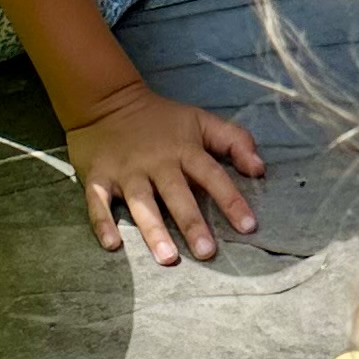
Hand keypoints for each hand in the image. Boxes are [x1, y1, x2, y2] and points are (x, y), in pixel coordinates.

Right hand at [63, 84, 264, 266]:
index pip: (212, 176)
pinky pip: (98, 202)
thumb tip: (260, 169)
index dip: (231, 200)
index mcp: (184, 149)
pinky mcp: (98, 177)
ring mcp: (126, 171)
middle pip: (177, 195)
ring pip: (141, 203)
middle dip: (192, 223)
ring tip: (167, 258)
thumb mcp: (201, 120)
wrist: (107, 101)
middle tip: (206, 253)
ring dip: (153, 230)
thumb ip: (234, 141)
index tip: (248, 227)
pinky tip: (113, 245)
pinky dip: (102, 222)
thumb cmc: (161, 119)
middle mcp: (156, 162)